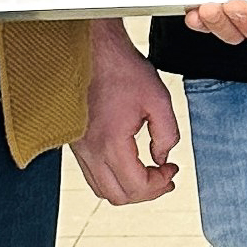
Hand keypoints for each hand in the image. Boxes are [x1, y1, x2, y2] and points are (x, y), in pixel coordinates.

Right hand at [70, 20, 180, 204]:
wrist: (93, 50)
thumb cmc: (121, 68)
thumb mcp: (158, 99)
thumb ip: (167, 134)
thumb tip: (163, 158)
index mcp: (111, 143)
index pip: (136, 187)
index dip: (160, 185)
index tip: (171, 170)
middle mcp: (90, 151)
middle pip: (118, 196)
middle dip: (146, 192)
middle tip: (163, 178)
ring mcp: (79, 148)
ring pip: (102, 189)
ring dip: (127, 187)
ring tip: (147, 173)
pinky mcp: (75, 142)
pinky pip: (91, 173)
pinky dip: (112, 176)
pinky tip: (128, 161)